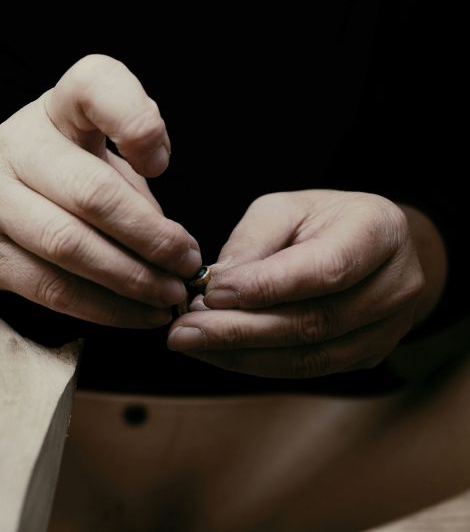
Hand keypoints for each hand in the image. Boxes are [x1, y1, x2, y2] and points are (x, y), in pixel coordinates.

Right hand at [0, 55, 200, 326]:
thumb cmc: (68, 180)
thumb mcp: (100, 160)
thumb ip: (137, 187)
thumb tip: (180, 248)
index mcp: (58, 109)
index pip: (95, 85)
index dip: (138, 122)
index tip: (162, 165)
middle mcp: (18, 145)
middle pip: (93, 193)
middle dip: (152, 238)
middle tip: (187, 264)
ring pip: (72, 247)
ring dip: (132, 280)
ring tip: (170, 296)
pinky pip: (53, 289)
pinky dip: (105, 309)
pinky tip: (140, 315)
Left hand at [168, 190, 446, 376]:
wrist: (369, 247)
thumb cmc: (321, 219)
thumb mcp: (285, 208)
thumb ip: (253, 243)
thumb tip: (214, 288)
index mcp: (379, 232)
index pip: (324, 269)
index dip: (266, 287)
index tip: (209, 293)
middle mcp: (395, 286)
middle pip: (314, 322)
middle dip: (240, 330)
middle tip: (183, 331)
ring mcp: (386, 329)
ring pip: (308, 357)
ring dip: (242, 354)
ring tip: (191, 343)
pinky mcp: (366, 355)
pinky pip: (306, 370)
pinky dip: (256, 363)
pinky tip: (218, 353)